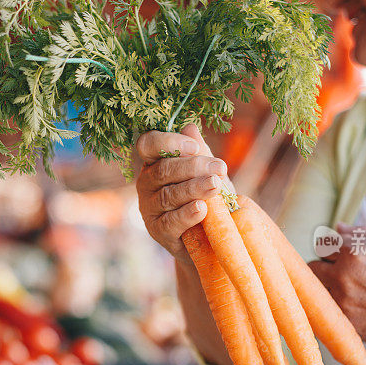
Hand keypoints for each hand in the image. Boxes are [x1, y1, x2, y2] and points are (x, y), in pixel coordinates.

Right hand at [135, 124, 227, 262]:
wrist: (209, 236)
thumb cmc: (206, 197)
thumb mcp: (206, 171)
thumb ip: (198, 152)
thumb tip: (190, 127)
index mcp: (154, 162)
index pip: (148, 145)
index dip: (168, 143)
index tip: (194, 147)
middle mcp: (146, 183)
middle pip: (163, 170)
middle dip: (193, 167)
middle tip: (219, 168)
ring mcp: (149, 208)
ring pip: (168, 195)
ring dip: (194, 188)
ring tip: (216, 185)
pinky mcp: (157, 231)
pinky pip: (170, 221)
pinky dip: (187, 214)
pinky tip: (202, 208)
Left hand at [309, 224, 365, 347]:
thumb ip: (360, 234)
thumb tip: (337, 227)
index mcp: (354, 252)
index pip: (323, 245)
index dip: (333, 250)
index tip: (342, 256)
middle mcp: (344, 276)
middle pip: (312, 268)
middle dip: (324, 268)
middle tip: (343, 274)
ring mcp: (343, 302)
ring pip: (315, 291)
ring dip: (326, 289)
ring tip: (350, 291)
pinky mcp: (347, 324)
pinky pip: (326, 313)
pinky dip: (334, 309)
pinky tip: (354, 307)